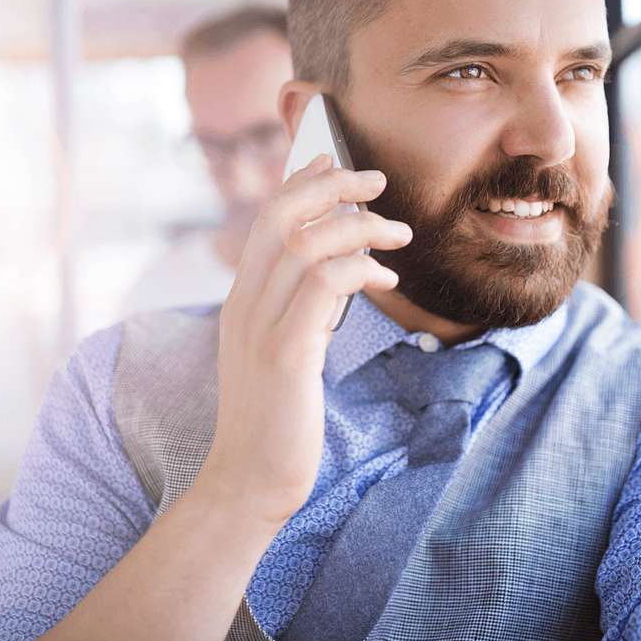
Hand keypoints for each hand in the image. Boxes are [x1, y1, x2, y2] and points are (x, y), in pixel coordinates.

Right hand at [202, 153, 412, 529]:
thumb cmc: (275, 418)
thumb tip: (336, 271)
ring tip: (399, 234)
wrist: (248, 481)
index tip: (333, 159)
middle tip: (377, 181)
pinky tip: (387, 278)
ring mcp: (260, 326)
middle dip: (332, 185)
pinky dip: (360, 268)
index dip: (301, 182)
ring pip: (305, 242)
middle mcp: (244, 303)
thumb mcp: (283, 349)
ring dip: (360, 227)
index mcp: (241, 299)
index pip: (266, 219)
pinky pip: (323, 284)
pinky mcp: (284, 353)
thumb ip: (299, 308)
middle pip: (281, 215)